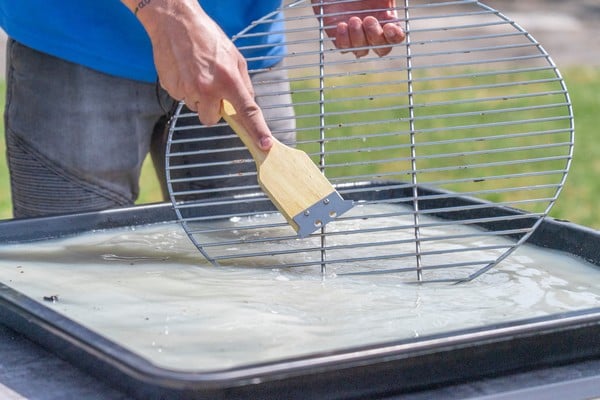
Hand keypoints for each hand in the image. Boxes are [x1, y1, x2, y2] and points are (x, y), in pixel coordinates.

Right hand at [130, 0, 272, 149]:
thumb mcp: (235, 57)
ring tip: (196, 73)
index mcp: (228, 79)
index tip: (264, 145)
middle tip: (210, 87)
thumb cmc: (207, 37)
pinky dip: (185, 89)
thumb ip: (243, 84)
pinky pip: (182, 98)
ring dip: (198, 97)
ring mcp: (187, 90)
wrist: (175, 22)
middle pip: (212, 118)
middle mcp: (208, 88)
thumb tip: (248, 104)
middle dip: (212, 108)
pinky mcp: (172, 88)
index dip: (257, 131)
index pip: (247, 111)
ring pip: (196, 108)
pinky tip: (185, 71)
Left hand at [312, 0, 404, 56]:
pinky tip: (342, 26)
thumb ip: (386, 0)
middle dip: (375, 36)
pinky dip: (343, 39)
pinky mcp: (340, 37)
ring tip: (353, 20)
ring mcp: (356, 36)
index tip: (389, 27)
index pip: (396, 37)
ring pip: (362, 51)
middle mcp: (372, 31)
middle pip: (381, 49)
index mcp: (386, 19)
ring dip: (358, 38)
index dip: (394, 37)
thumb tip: (390, 2)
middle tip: (368, 20)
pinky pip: (344, 48)